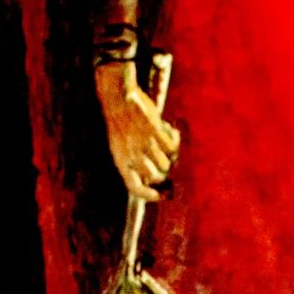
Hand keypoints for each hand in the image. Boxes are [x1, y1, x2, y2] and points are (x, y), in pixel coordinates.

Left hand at [96, 61, 180, 199]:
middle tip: (165, 160)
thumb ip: (133, 161)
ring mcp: (144, 143)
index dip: (148, 195)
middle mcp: (132, 154)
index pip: (134, 187)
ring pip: (166, 163)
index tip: (158, 195)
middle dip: (163, 172)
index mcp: (121, 160)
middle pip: (156, 177)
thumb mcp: (119, 145)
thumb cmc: (119, 123)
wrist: (118, 97)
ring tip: (166, 141)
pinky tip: (171, 131)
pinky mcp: (155, 131)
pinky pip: (172, 146)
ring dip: (169, 156)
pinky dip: (175, 141)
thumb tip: (155, 177)